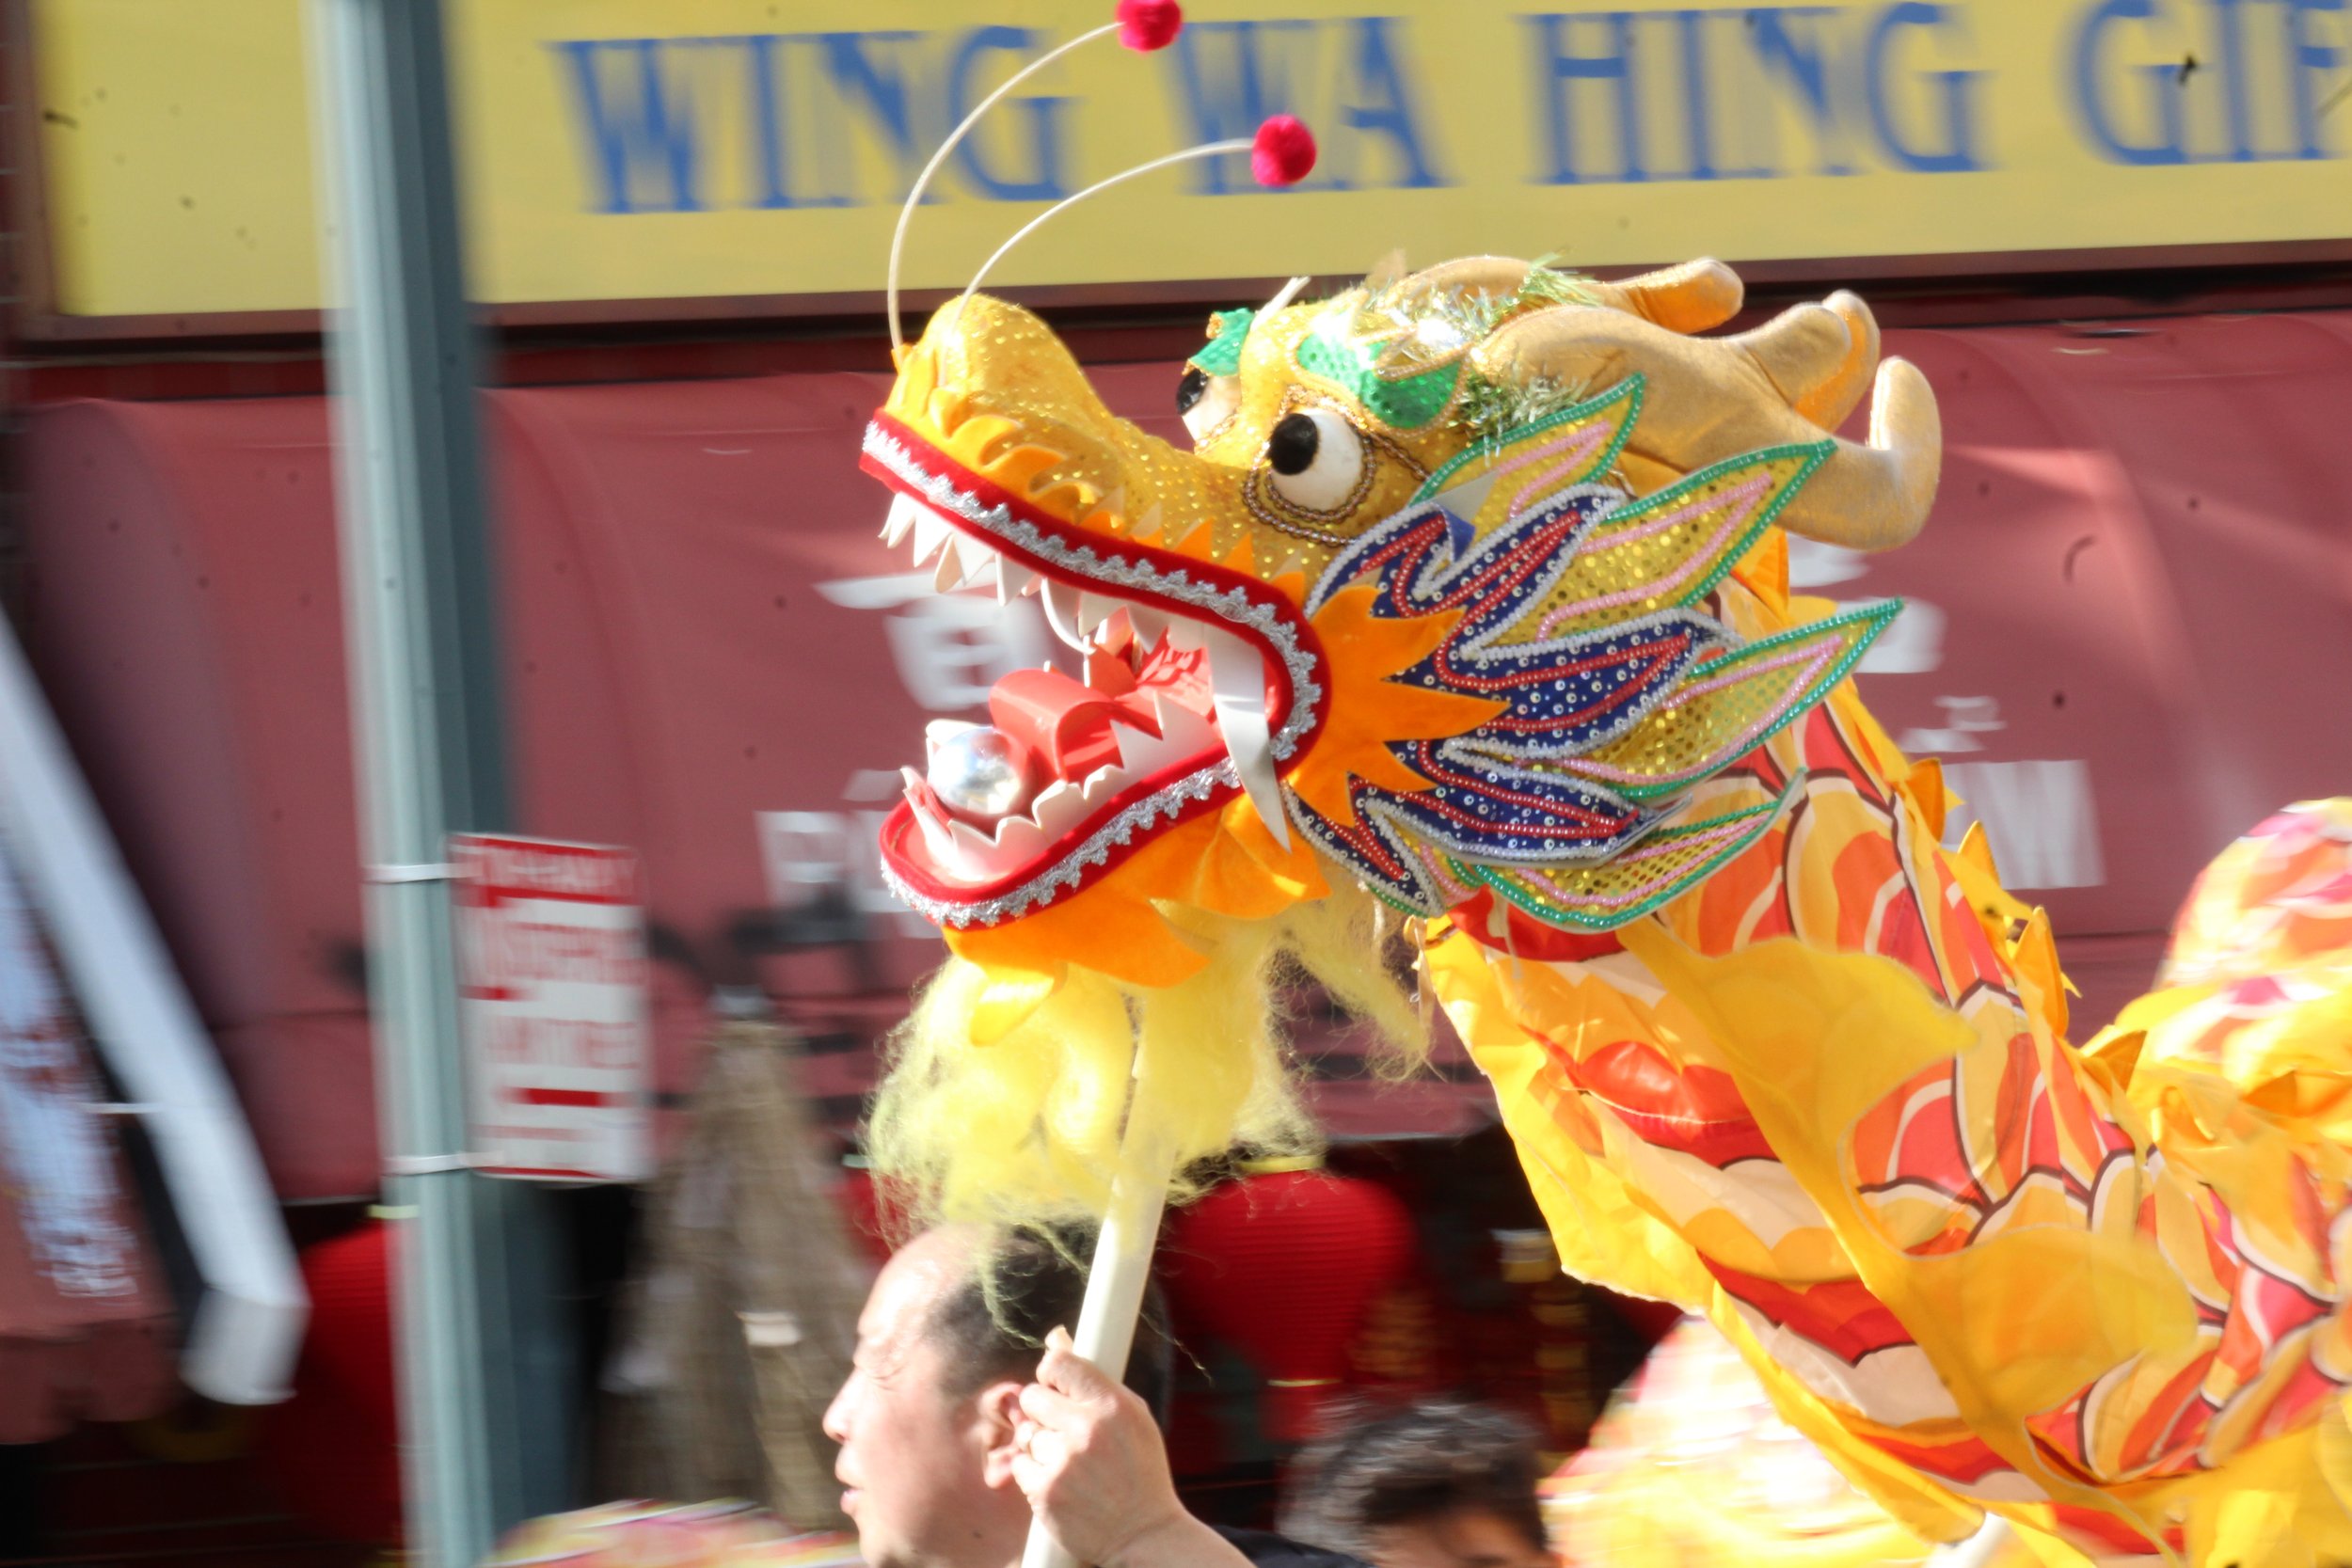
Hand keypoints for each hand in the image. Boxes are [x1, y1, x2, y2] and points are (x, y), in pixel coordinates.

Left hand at [1010, 1328, 1244, 1567]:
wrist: (1143, 1535)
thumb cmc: (1139, 1472)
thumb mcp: (1132, 1417)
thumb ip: (1094, 1379)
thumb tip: (1056, 1336)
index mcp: (1113, 1405)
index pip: (1059, 1362)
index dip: (1052, 1372)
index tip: (1057, 1386)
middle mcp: (1087, 1429)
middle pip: (1034, 1395)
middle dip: (1043, 1410)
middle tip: (1064, 1429)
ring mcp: (1063, 1462)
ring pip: (1026, 1433)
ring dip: (1041, 1445)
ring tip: (1070, 1463)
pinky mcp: (1044, 1492)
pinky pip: (1020, 1464)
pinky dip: (1034, 1472)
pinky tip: (1060, 1482)